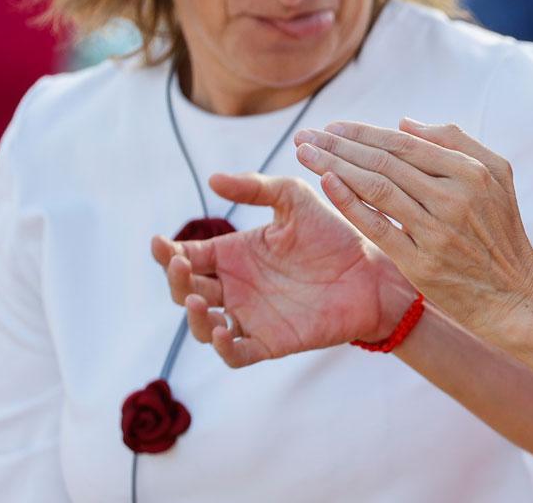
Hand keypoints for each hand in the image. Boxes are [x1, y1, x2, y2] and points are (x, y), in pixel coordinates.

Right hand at [150, 172, 414, 367]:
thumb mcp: (294, 199)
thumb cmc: (333, 233)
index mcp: (233, 255)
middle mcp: (235, 288)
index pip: (186, 257)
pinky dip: (224, 347)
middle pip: (186, 290)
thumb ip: (256, 188)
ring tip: (198, 297)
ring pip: (203, 327)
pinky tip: (222, 331)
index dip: (168, 253)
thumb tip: (212, 179)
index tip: (159, 243)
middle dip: (176, 279)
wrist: (372, 271)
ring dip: (193, 317)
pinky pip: (236, 353)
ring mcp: (250, 316)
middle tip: (180, 264)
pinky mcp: (270, 341)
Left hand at [294, 119, 532, 338]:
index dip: (364, 132)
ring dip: (333, 166)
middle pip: (384, 162)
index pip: (405, 144)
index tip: (332, 127)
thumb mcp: (497, 175)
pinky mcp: (421, 262)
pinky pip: (377, 226)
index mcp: (471, 172)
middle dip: (338, 145)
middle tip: (305, 136)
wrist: (513, 294)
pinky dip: (350, 203)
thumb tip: (404, 123)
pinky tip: (326, 184)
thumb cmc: (501, 230)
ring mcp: (436, 230)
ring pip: (375, 188)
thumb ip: (455, 142)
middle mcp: (454, 197)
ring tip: (304, 155)